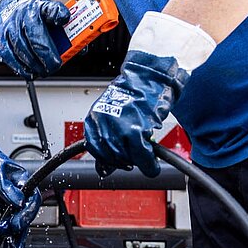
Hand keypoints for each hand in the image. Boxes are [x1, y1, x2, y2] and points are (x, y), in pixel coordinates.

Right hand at [0, 0, 70, 78]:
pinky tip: (29, 71)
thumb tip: (81, 47)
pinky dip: (19, 67)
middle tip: (54, 66)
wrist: (14, 3)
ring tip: (43, 71)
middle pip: (32, 41)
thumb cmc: (33, 9)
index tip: (60, 56)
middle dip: (45, 58)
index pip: (49, 18)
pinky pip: (7, 56)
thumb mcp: (52, 8)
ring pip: (19, 51)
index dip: (55, 38)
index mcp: (35, 7)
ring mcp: (5, 28)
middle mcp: (18, 16)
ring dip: (33, 65)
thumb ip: (68, 29)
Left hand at [0, 132, 41, 247]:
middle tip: (10, 232)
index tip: (18, 222)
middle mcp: (19, 194)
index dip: (27, 212)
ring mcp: (9, 203)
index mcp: (23, 182)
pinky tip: (7, 247)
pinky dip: (6, 236)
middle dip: (19, 226)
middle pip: (25, 214)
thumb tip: (18, 201)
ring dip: (16, 237)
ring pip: (17, 223)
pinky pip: (5, 224)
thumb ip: (6, 188)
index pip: (32, 200)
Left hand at [84, 12, 214, 177]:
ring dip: (136, 163)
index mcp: (95, 117)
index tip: (114, 163)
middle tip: (132, 159)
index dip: (106, 159)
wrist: (149, 78)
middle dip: (122, 162)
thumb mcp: (113, 115)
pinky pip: (142, 156)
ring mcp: (121, 126)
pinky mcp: (138, 129)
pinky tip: (152, 165)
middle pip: (110, 156)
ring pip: (126, 158)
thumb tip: (103, 169)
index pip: (94, 148)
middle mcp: (105, 122)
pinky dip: (149, 165)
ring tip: (143, 159)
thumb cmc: (133, 94)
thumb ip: (107, 140)